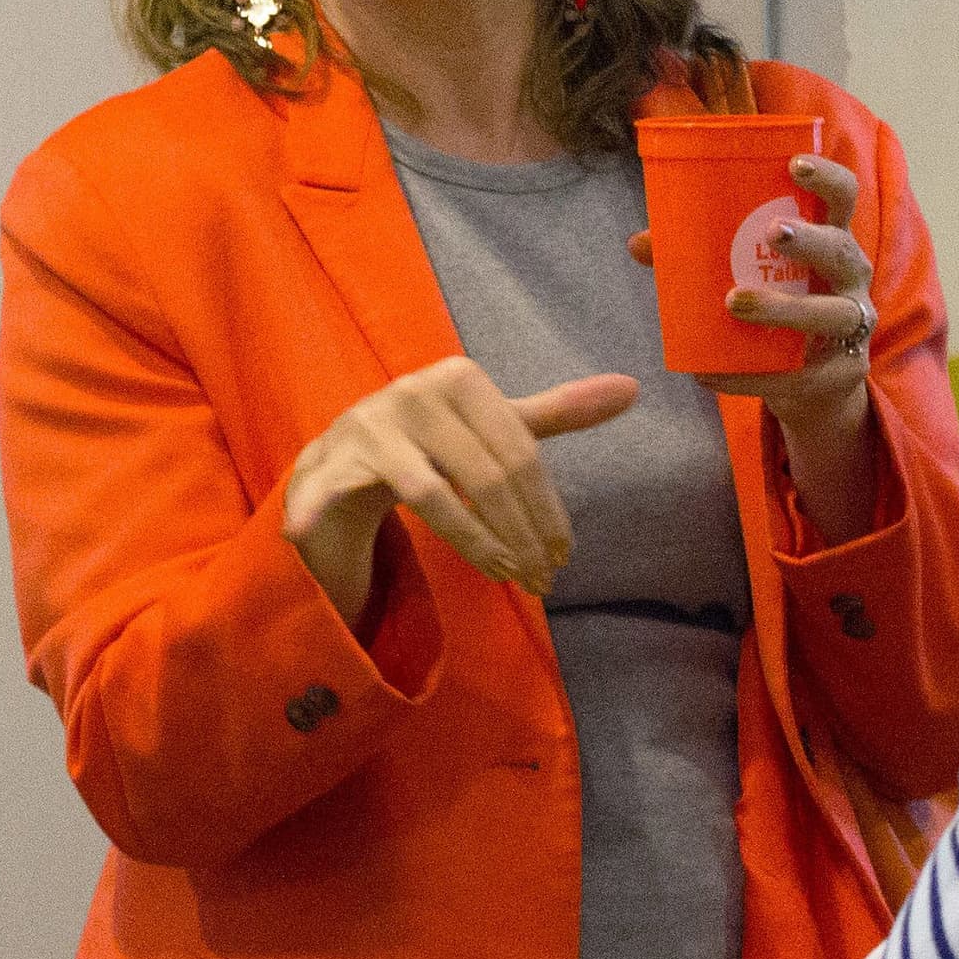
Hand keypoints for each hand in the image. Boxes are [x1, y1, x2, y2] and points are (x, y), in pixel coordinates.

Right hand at [280, 356, 637, 620]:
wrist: (341, 460)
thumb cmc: (430, 445)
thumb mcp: (492, 428)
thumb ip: (555, 413)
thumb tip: (633, 387)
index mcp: (458, 378)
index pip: (520, 450)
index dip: (546, 508)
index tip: (562, 555)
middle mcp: (411, 392)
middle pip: (486, 475)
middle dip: (520, 535)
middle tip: (539, 579)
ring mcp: (367, 425)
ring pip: (432, 496)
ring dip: (476, 546)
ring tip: (504, 576)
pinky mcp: (328, 462)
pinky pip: (345, 496)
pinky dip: (326, 515)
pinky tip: (327, 537)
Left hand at [678, 151, 875, 415]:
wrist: (808, 382)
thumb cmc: (776, 303)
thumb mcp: (745, 273)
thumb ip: (698, 254)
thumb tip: (639, 242)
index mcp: (829, 237)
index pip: (843, 196)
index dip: (826, 177)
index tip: (794, 164)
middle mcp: (850, 275)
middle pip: (842, 250)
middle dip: (809, 240)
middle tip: (772, 233)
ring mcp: (853, 322)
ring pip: (832, 313)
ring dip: (784, 307)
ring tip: (734, 302)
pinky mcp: (843, 371)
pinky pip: (802, 375)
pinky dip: (752, 376)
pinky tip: (710, 375)